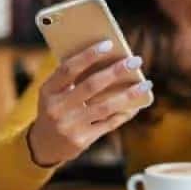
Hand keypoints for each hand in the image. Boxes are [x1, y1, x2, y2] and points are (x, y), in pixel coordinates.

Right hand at [28, 40, 152, 166]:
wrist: (44, 145)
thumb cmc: (56, 109)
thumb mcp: (54, 93)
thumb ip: (73, 78)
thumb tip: (110, 60)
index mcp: (48, 91)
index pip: (69, 69)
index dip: (88, 55)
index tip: (109, 44)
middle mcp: (56, 108)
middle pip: (91, 86)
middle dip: (116, 71)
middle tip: (136, 60)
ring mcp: (69, 126)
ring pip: (105, 106)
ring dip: (129, 94)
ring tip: (146, 84)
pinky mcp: (81, 140)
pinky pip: (109, 123)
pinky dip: (125, 112)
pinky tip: (137, 104)